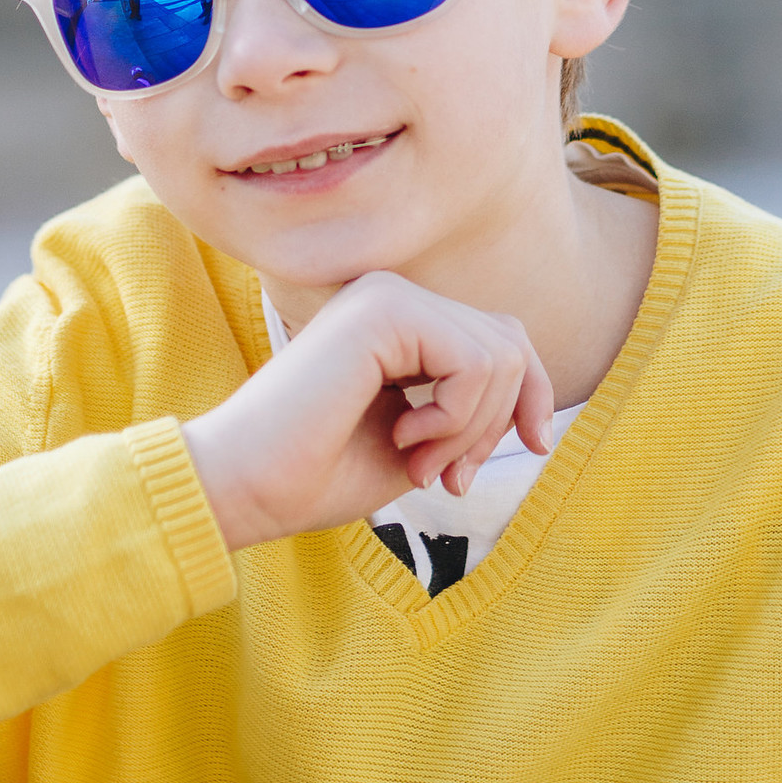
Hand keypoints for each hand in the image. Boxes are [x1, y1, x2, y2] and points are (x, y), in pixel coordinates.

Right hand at [182, 272, 553, 551]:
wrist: (247, 487)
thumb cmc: (318, 475)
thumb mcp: (422, 442)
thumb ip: (469, 410)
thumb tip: (534, 407)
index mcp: (397, 321)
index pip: (502, 338)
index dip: (530, 396)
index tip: (531, 449)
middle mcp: (392, 295)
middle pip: (510, 343)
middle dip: (497, 423)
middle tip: (448, 478)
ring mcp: (386, 295)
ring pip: (500, 355)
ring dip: (470, 429)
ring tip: (416, 460)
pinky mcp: (384, 310)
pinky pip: (475, 362)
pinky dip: (455, 418)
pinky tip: (403, 439)